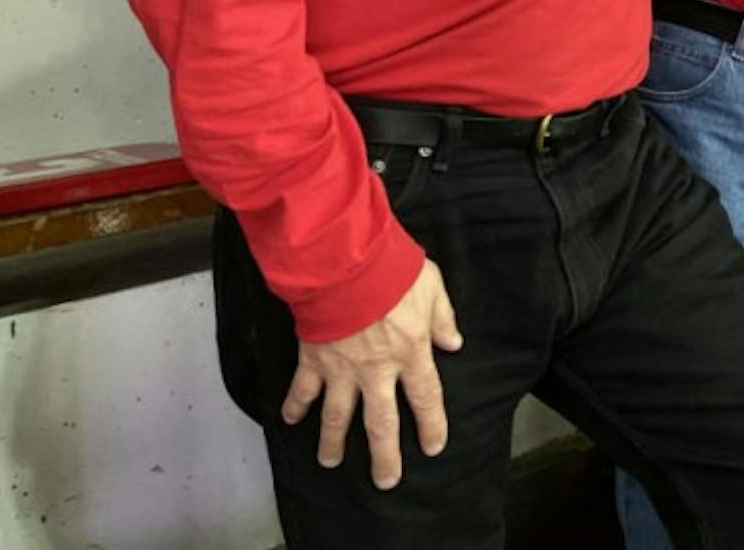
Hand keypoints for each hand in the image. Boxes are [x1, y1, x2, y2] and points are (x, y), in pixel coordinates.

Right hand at [280, 258, 462, 489]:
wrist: (345, 262)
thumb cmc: (392, 270)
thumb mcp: (431, 286)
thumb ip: (442, 317)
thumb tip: (453, 342)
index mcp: (411, 352)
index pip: (426, 397)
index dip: (431, 425)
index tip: (432, 447)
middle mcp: (377, 370)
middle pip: (381, 423)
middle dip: (384, 456)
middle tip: (385, 481)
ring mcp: (342, 369)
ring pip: (338, 416)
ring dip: (333, 442)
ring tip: (331, 462)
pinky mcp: (314, 359)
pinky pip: (301, 389)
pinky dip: (294, 406)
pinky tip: (290, 421)